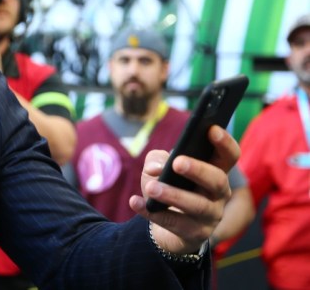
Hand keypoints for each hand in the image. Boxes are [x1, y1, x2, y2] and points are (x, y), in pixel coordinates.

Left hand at [129, 125, 238, 253]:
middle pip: (218, 180)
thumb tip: (156, 168)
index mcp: (215, 171)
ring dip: (173, 195)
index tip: (211, 129)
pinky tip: (135, 202)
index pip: (229, 156)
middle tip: (177, 163)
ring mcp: (210, 216)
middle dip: (198, 170)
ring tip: (152, 187)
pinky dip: (152, 213)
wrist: (168, 226)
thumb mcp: (159, 168)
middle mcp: (219, 194)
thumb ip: (156, 160)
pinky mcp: (195, 234)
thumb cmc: (168, 187)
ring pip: (197, 205)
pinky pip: (174, 224)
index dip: (225, 142)